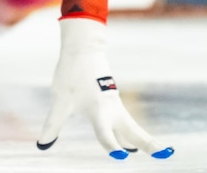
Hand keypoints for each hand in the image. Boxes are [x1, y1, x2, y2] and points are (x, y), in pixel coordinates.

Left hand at [37, 18, 172, 159]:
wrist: (84, 49)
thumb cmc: (71, 75)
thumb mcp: (59, 101)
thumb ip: (52, 125)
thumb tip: (42, 146)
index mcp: (98, 111)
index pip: (106, 134)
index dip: (112, 146)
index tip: (122, 157)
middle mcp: (112, 110)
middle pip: (134, 131)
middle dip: (149, 144)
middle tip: (165, 155)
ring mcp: (116, 106)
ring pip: (133, 127)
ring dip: (145, 140)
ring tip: (160, 152)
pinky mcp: (115, 102)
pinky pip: (126, 122)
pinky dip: (134, 134)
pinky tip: (134, 144)